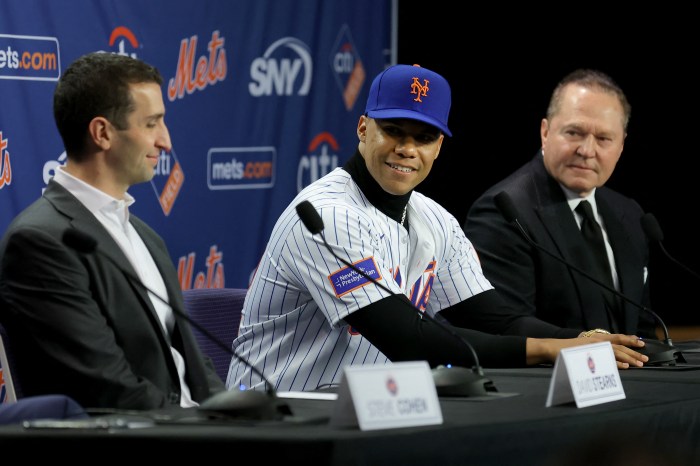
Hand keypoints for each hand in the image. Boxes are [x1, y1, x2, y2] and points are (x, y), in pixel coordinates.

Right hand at [526, 336, 648, 368]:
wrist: (550, 348)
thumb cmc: (565, 350)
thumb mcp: (582, 347)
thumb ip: (594, 350)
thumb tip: (605, 357)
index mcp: (596, 338)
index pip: (616, 337)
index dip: (629, 339)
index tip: (641, 342)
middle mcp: (596, 340)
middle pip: (619, 345)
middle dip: (634, 351)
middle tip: (646, 357)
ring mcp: (593, 347)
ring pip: (616, 352)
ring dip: (629, 358)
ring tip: (639, 363)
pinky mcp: (590, 355)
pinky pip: (606, 359)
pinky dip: (617, 363)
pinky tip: (625, 367)